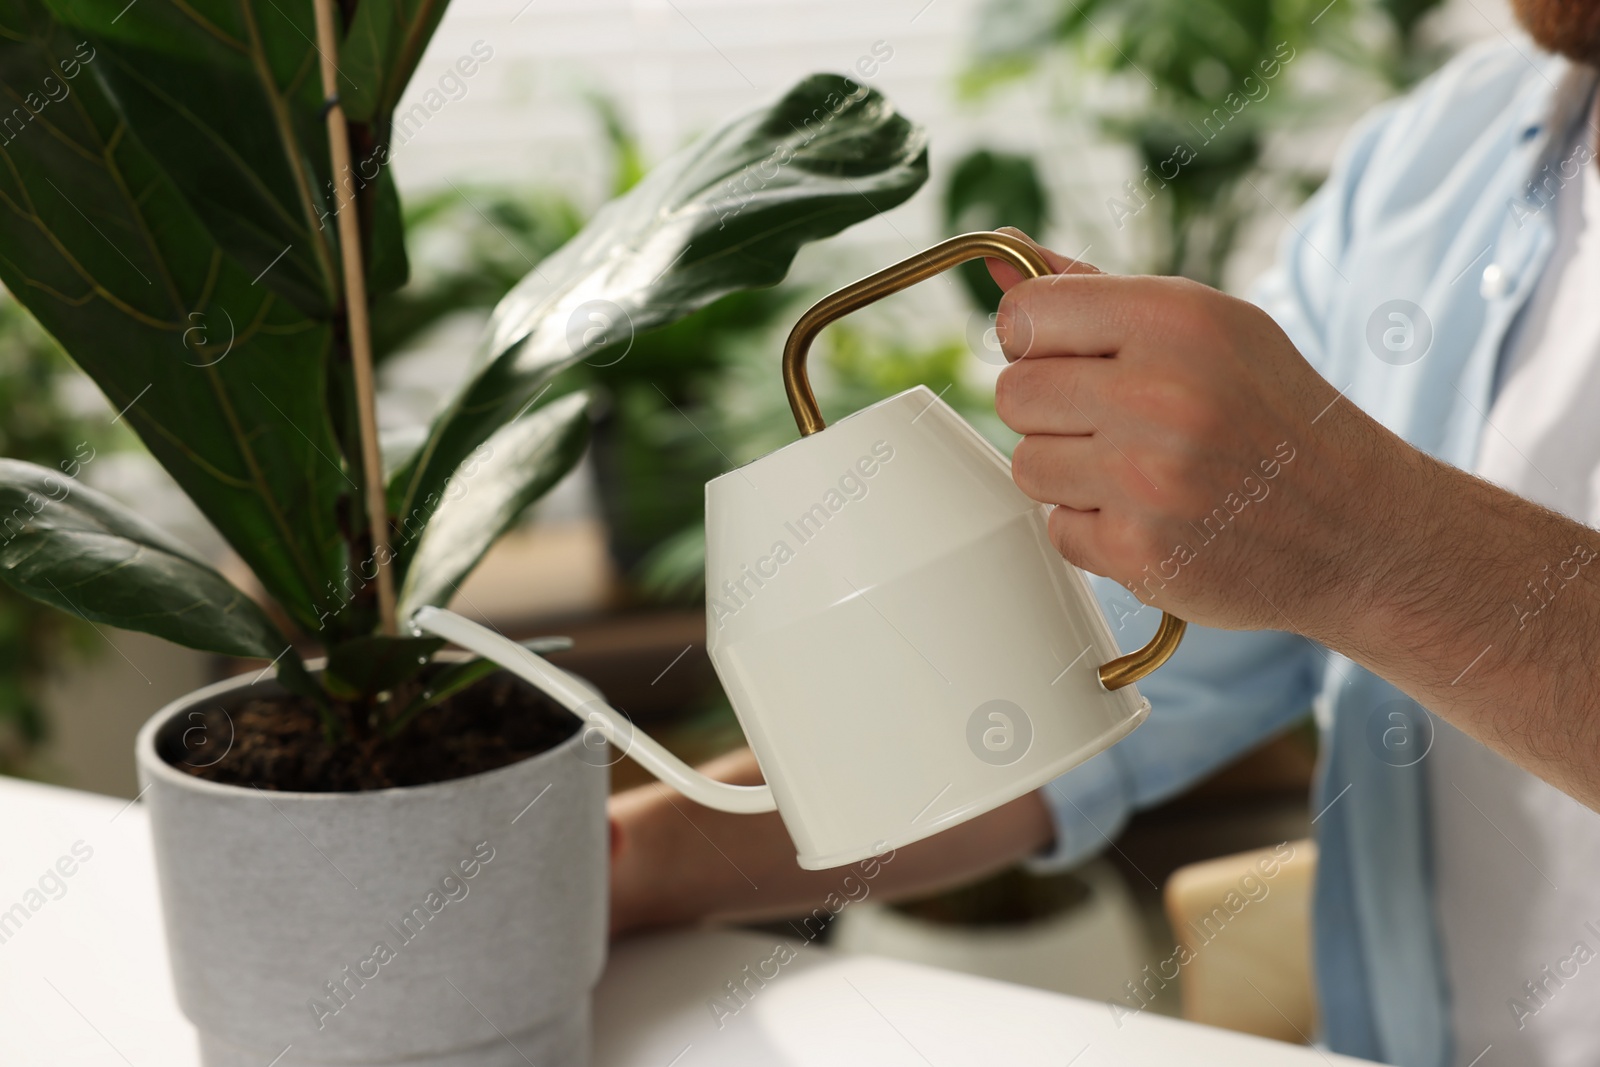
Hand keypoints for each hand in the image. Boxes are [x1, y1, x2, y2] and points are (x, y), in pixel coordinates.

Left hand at [987, 231, 1427, 642]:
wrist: (1359, 529)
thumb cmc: (1274, 416)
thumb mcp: (1207, 325)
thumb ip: (1093, 290)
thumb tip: (999, 251)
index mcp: (1176, 319)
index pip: (1024, 314)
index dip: (1035, 339)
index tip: (1068, 356)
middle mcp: (1160, 392)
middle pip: (1013, 393)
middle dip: (1052, 410)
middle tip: (1116, 422)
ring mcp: (1146, 477)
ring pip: (1025, 464)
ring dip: (1069, 474)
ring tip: (1139, 471)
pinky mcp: (1138, 549)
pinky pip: (1057, 529)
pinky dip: (1094, 531)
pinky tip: (1153, 517)